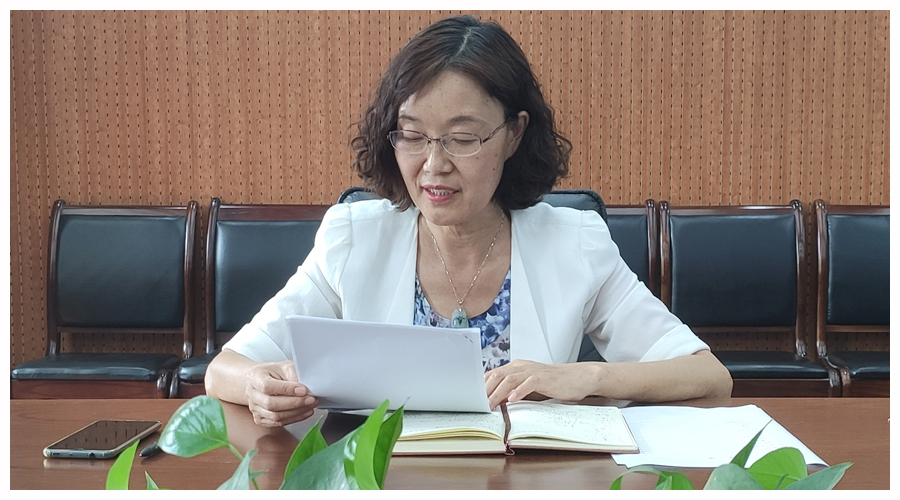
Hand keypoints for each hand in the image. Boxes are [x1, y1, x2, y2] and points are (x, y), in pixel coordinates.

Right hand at [245, 360, 317, 426]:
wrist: (261, 381)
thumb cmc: (273, 372)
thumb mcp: (284, 366)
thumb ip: (294, 375)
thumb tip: (305, 388)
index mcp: (255, 377)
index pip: (268, 386)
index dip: (286, 389)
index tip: (303, 390)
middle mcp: (252, 394)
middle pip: (271, 404)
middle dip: (295, 403)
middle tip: (311, 399)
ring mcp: (255, 408)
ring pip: (275, 416)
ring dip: (296, 412)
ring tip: (311, 405)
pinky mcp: (260, 419)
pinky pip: (278, 423)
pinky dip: (294, 419)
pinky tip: (304, 412)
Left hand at [484, 359, 600, 409]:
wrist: (578, 378)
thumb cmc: (554, 384)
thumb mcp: (530, 387)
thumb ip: (514, 391)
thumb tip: (496, 401)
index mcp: (517, 367)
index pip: (494, 374)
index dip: (482, 386)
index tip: (472, 398)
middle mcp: (522, 366)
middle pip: (498, 375)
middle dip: (485, 390)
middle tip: (476, 403)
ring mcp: (532, 371)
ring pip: (509, 379)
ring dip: (498, 392)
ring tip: (490, 404)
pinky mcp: (544, 378)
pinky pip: (528, 383)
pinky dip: (519, 391)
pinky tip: (512, 400)